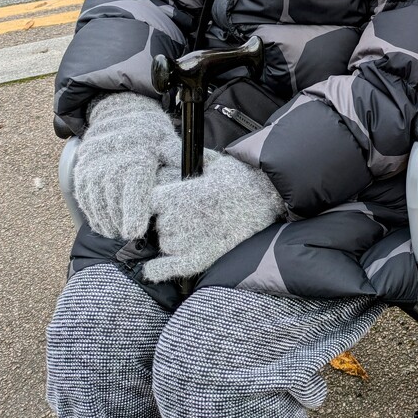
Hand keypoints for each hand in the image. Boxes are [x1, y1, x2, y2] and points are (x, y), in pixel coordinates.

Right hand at [73, 93, 179, 239]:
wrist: (121, 114)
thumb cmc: (149, 134)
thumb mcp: (167, 142)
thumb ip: (177, 160)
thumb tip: (192, 173)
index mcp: (136, 156)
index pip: (133, 189)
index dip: (133, 213)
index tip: (136, 231)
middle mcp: (111, 161)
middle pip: (113, 200)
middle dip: (120, 221)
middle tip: (129, 236)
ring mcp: (92, 165)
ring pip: (96, 201)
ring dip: (106, 220)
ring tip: (116, 232)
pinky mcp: (81, 170)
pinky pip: (84, 197)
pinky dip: (92, 213)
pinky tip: (103, 223)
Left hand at [142, 150, 287, 282]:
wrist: (267, 200)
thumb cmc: (242, 179)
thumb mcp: (215, 162)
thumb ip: (190, 157)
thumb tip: (173, 148)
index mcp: (180, 194)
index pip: (151, 202)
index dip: (159, 202)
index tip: (168, 202)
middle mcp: (180, 218)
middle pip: (159, 223)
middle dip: (169, 220)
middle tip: (191, 215)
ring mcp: (190, 240)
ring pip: (166, 243)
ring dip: (173, 239)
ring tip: (195, 231)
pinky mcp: (201, 257)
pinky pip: (169, 267)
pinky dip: (158, 269)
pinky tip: (153, 268)